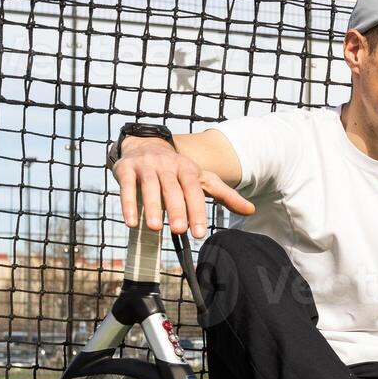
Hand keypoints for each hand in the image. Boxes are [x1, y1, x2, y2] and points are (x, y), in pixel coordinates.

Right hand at [113, 137, 253, 238]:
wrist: (145, 144)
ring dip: (151, 207)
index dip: (197, 210)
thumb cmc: (177, 170)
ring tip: (155, 228)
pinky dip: (127, 203)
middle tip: (179, 230)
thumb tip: (251, 209)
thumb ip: (224, 194)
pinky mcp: (126, 168)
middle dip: (176, 209)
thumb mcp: (201, 179)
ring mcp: (146, 165)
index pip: (194, 190)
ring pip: (149, 186)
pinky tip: (131, 222)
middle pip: (173, 188)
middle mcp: (167, 165)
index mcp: (188, 169)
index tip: (199, 233)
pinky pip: (126, 186)